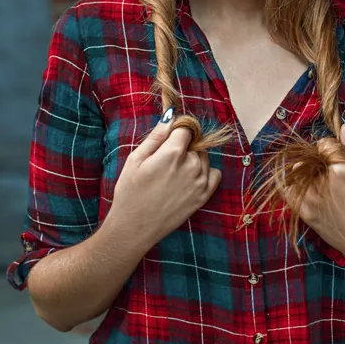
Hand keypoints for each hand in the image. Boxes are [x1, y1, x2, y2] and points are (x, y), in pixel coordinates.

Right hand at [109, 110, 222, 247]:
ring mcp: (200, 182)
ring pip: (203, 157)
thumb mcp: (136, 159)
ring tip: (173, 173)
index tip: (167, 139)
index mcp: (173, 153)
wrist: (135, 227)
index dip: (176, 131)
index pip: (185, 128)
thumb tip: (170, 117)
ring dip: (192, 159)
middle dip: (182, 147)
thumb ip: (156, 136)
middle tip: (164, 161)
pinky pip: (214, 174)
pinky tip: (189, 179)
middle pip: (194, 143)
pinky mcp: (203, 196)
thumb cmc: (130, 192)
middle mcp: (191, 165)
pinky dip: (205, 172)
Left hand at [288, 124, 344, 265]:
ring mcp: (309, 198)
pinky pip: (286, 189)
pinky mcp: (303, 211)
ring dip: (307, 169)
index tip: (340, 155)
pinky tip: (292, 180)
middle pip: (311, 156)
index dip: (333, 147)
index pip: (325, 144)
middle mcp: (321, 182)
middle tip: (333, 170)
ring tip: (323, 181)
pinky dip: (287, 181)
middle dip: (320, 158)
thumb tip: (342, 127)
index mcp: (341, 170)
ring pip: (298, 170)